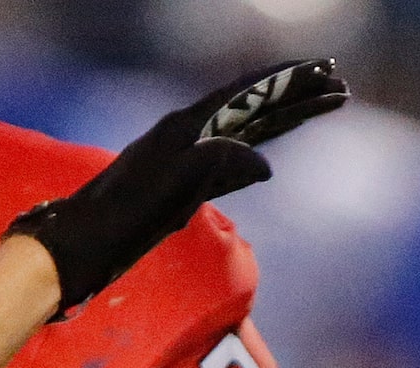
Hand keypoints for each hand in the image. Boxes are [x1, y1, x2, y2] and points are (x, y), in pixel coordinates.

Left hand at [9, 59, 349, 314]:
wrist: (81, 244)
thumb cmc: (118, 218)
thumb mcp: (170, 189)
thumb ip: (216, 166)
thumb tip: (263, 163)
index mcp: (185, 127)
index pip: (246, 94)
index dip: (287, 82)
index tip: (322, 71)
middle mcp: (187, 136)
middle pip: (252, 108)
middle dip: (296, 97)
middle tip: (338, 86)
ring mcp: (184, 161)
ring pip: (245, 133)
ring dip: (282, 122)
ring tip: (319, 110)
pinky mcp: (181, 188)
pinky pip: (228, 164)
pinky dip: (254, 156)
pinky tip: (266, 159)